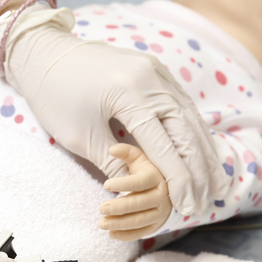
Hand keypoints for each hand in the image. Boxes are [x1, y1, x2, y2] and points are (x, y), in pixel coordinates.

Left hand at [2, 13, 228, 215]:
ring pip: (190, 117)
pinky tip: (203, 154)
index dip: (178, 180)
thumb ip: (113, 163)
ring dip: (204, 153)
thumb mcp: (80, 136)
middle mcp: (151, 78)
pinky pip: (183, 104)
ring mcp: (157, 71)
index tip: (187, 207)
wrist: (47, 54)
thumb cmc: (56, 97)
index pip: (164, 145)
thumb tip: (140, 189)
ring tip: (214, 184)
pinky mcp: (156, 70)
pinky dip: (195, 132)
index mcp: (129, 93)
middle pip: (186, 131)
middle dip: (198, 171)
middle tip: (205, 202)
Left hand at [98, 144, 172, 240]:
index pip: (140, 182)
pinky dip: (126, 235)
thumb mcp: (139, 159)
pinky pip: (142, 232)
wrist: (168, 190)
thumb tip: (112, 149)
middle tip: (101, 208)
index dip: (123, 184)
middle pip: (139, 203)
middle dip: (119, 207)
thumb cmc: (147, 172)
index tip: (105, 185)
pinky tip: (111, 233)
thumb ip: (126, 152)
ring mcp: (160, 212)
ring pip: (140, 220)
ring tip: (102, 223)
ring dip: (120, 224)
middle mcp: (161, 196)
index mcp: (156, 178)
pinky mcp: (157, 225)